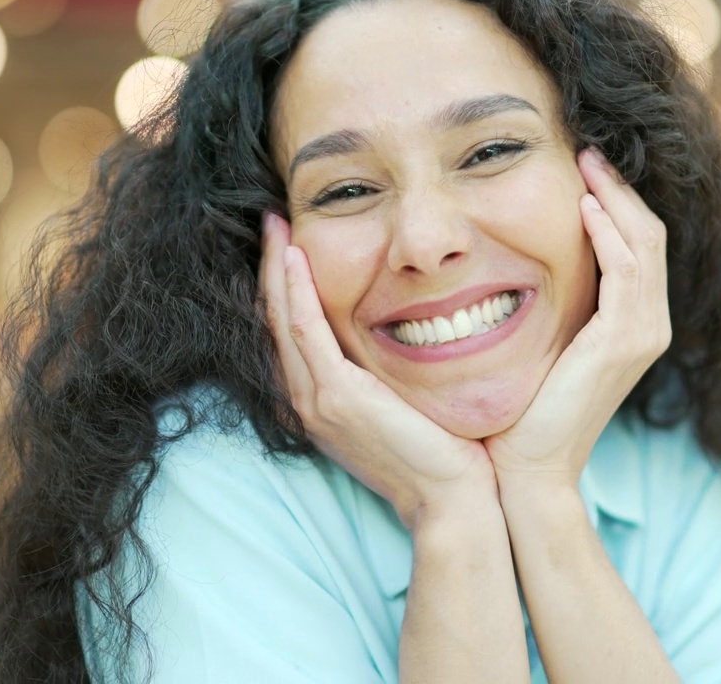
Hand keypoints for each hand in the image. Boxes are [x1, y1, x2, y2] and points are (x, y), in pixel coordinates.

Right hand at [260, 213, 496, 528]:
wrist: (451, 499)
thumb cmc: (440, 454)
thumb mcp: (404, 404)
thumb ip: (388, 373)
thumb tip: (407, 331)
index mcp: (321, 402)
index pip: (290, 333)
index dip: (283, 287)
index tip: (288, 244)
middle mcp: (307, 401)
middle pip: (275, 321)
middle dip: (270, 268)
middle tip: (270, 222)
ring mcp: (316, 401)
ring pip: (282, 321)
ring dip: (276, 269)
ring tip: (274, 226)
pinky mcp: (336, 397)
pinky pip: (306, 332)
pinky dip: (295, 292)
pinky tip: (294, 257)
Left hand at [484, 148, 670, 490]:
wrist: (529, 469)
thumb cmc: (525, 411)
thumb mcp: (544, 345)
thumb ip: (552, 305)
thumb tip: (520, 260)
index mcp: (634, 324)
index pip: (638, 244)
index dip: (617, 202)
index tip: (583, 168)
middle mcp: (649, 325)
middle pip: (650, 234)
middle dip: (620, 188)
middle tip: (588, 151)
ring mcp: (642, 333)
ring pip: (644, 243)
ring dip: (615, 197)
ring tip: (586, 164)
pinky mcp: (623, 341)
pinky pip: (626, 270)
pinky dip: (610, 233)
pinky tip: (583, 206)